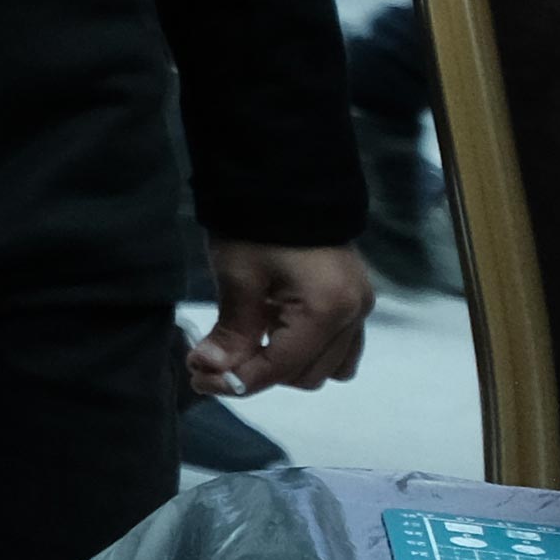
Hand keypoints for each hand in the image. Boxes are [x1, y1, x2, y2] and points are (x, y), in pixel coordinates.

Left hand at [188, 238, 373, 395]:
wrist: (285, 179)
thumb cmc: (257, 223)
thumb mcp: (238, 276)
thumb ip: (232, 330)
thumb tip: (212, 370)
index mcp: (328, 310)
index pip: (282, 368)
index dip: (239, 381)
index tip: (199, 378)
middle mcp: (353, 315)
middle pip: (306, 375)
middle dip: (259, 373)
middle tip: (214, 359)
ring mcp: (360, 308)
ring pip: (326, 367)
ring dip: (285, 365)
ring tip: (246, 342)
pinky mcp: (355, 300)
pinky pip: (340, 347)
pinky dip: (307, 350)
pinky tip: (274, 332)